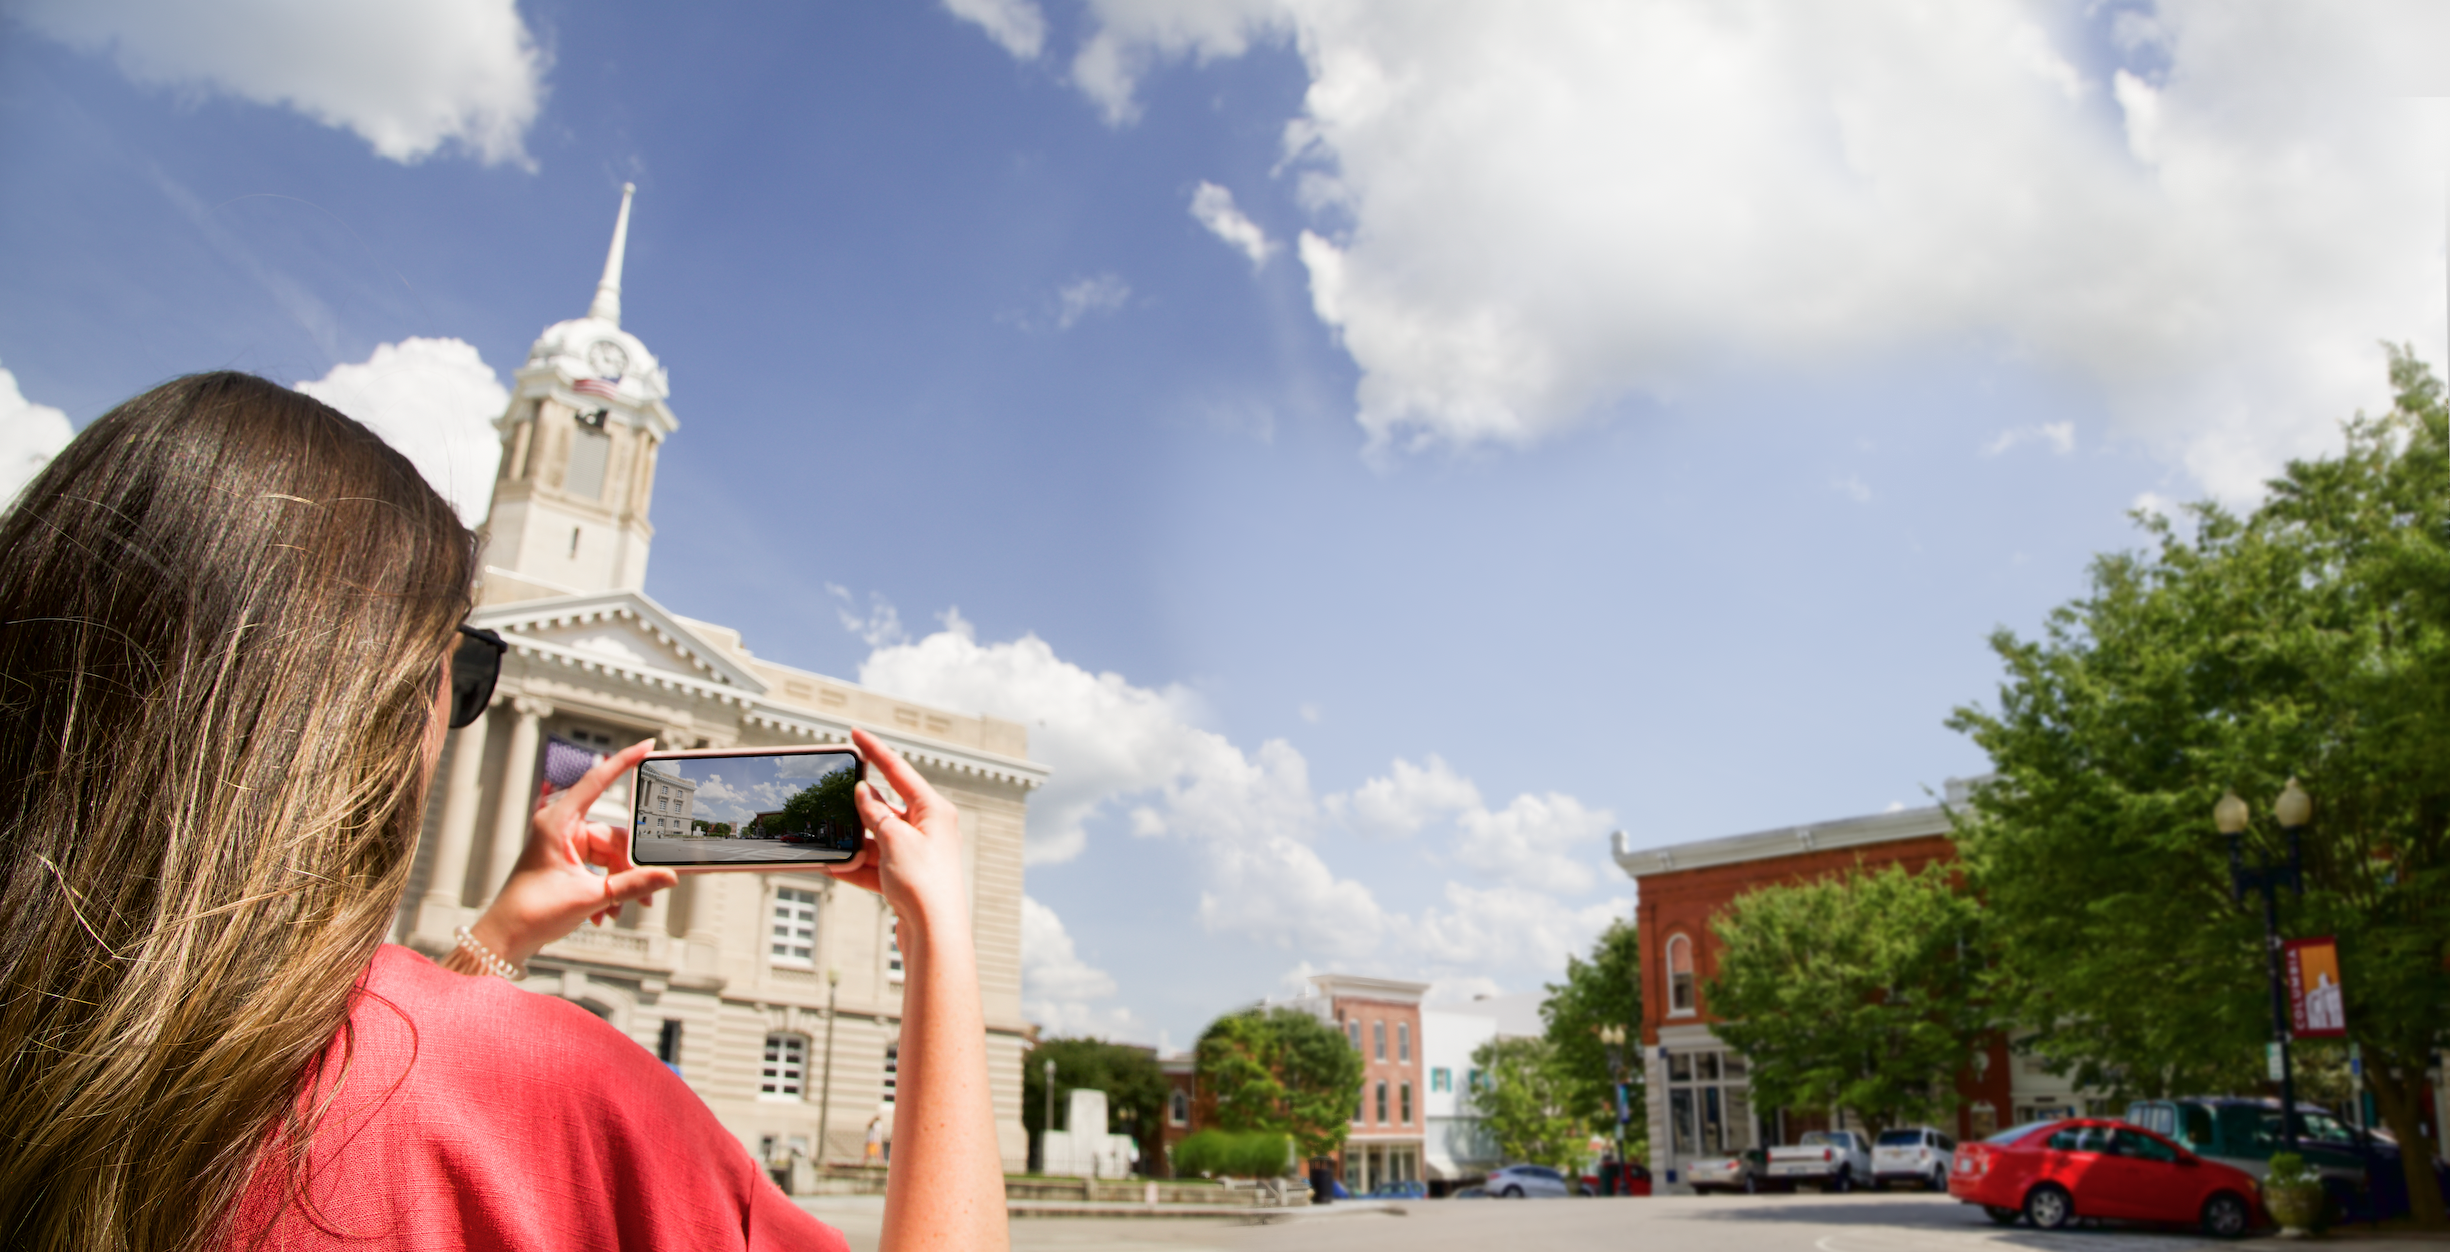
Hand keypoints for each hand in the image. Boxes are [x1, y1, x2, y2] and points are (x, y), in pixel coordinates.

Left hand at [472, 738, 677, 966]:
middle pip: (614, 835)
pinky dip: (608, 887)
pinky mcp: (569, 862)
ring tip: (617, 909)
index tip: (648, 745)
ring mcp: (566, 845)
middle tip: (646, 891)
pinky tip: (605, 911)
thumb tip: (668, 876)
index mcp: (558, 822)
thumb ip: (632, 885)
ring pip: (610, 855)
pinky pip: (601, 867)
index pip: (597, 782)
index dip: (624, 762)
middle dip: (629, 866)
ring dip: (618, 883)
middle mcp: (562, 828)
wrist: (507, 937)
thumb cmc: (530, 911)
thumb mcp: (589, 896)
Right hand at [830, 729, 966, 935]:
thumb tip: (864, 792)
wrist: (934, 934)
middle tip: (834, 799)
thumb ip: (875, 812)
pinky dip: (856, 865)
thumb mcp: (894, 839)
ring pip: (876, 838)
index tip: (856, 733)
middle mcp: (929, 829)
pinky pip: (876, 863)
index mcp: (934, 811)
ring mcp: (917, 853)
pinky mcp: (906, 877)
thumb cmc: (923, 884)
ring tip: (832, 847)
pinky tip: (835, 867)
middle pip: (885, 807)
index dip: (875, 750)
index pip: (899, 771)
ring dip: (854, 843)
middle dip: (858, 809)